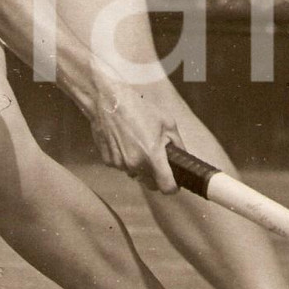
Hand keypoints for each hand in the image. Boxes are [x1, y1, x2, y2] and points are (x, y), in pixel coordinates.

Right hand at [86, 69, 182, 193]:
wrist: (107, 101)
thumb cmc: (138, 108)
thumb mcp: (166, 122)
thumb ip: (177, 143)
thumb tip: (182, 156)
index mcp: (152, 155)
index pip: (166, 187)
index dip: (173, 187)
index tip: (175, 182)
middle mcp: (134, 164)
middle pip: (150, 185)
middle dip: (157, 177)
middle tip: (158, 161)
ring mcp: (119, 164)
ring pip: (135, 175)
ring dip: (140, 167)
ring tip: (138, 145)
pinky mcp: (107, 161)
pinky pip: (122, 167)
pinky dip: (126, 160)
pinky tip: (125, 143)